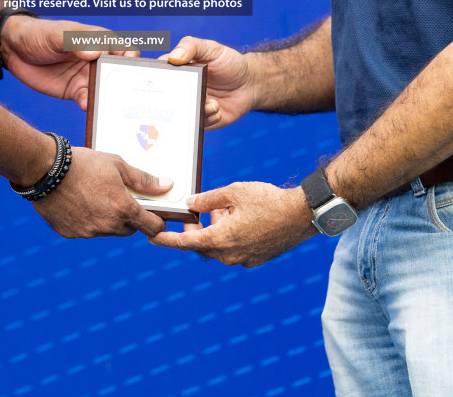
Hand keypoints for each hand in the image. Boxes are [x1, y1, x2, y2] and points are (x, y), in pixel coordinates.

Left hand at [0, 17, 132, 108]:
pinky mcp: (74, 90)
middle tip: (126, 97)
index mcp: (98, 41)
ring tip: (109, 107)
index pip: (125, 50)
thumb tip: (96, 53)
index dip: (133, 61)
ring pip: (105, 90)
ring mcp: (86, 76)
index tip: (130, 72)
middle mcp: (97, 59)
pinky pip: (88, 101)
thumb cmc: (37, 33)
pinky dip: (90, 106)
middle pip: (119, 74)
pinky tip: (87, 108)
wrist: (12, 49)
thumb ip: (75, 43)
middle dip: (125, 85)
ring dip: (109, 99)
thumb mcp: (55, 35)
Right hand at [33, 148, 169, 237]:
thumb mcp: (117, 165)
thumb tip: (167, 185)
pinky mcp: (70, 233)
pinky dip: (87, 221)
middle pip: (128, 230)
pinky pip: (86, 231)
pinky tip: (78, 202)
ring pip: (107, 231)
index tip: (154, 215)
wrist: (45, 170)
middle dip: (129, 218)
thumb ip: (143, 180)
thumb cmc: (84, 163)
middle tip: (120, 198)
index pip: (152, 227)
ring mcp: (88, 232)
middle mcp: (107, 226)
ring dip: (107, 220)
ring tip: (96, 196)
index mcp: (123, 209)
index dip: (157, 222)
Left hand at [148, 181, 315, 266]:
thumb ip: (208, 200)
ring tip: (223, 211)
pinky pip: (233, 250)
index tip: (151, 238)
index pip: (185, 243)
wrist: (301, 215)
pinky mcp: (255, 259)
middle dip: (196, 230)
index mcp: (221, 239)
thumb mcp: (234, 192)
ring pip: (218, 248)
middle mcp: (229, 254)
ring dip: (214, 232)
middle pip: (201, 245)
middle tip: (195, 214)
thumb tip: (190, 204)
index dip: (166, 240)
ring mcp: (243, 259)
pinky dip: (228, 237)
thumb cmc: (268, 200)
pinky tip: (237, 220)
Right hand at [163, 37, 255, 128]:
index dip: (150, 78)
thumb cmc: (230, 63)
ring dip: (196, 109)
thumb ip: (192, 47)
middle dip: (171, 101)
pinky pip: (197, 124)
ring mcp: (190, 106)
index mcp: (177, 71)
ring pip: (181, 114)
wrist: (251, 84)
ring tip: (212, 102)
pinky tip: (218, 107)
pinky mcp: (201, 120)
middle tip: (184, 98)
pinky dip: (208, 117)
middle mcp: (179, 90)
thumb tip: (174, 57)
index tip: (157, 81)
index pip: (156, 75)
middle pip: (163, 99)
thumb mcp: (212, 49)